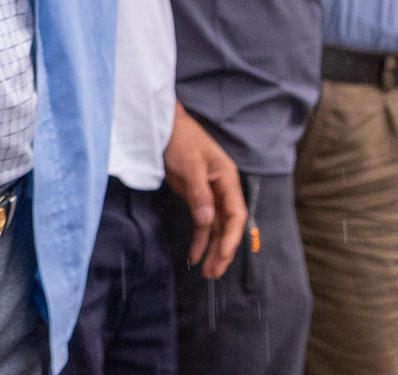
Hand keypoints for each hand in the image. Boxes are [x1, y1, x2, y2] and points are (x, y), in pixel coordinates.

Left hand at [163, 103, 246, 278]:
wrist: (162, 125)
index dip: (231, 237)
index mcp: (227, 178)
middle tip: (214, 272)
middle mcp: (222, 189)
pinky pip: (200, 223)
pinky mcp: (195, 197)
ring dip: (210, 249)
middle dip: (221, 250)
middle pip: (227, 225)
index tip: (222, 254)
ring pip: (214, 228)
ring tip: (206, 272)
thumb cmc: (180, 138)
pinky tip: (194, 255)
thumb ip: (199, 193)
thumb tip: (207, 221)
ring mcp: (209, 194)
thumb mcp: (190, 164)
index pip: (235, 214)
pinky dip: (198, 239)